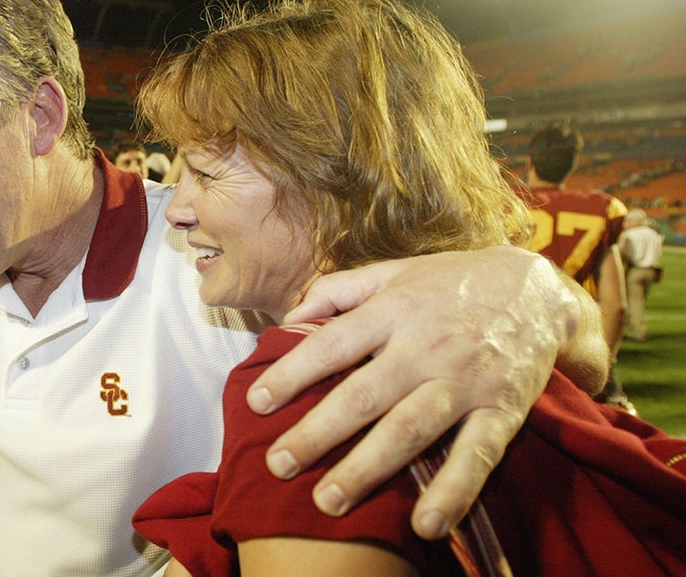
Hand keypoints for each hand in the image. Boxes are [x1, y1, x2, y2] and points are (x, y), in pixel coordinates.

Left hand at [247, 246, 574, 539]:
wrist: (539, 289)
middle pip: (363, 396)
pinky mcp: (503, 411)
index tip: (257, 404)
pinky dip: (452, 492)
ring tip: (328, 501)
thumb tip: (288, 317)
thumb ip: (338, 289)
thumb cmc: (451, 283)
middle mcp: (426, 346)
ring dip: (367, 469)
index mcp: (394, 310)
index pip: (331, 344)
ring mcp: (466, 381)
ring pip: (409, 430)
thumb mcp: (393, 271)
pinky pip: (476, 457)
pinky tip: (424, 524)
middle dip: (316, 434)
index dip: (292, 374)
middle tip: (278, 465)